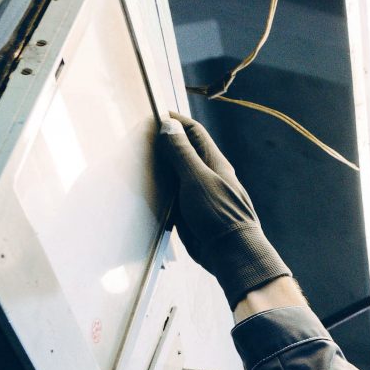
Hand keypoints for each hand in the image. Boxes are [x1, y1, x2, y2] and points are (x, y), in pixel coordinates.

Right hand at [158, 113, 293, 303]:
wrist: (231, 254)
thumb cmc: (220, 216)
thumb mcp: (197, 180)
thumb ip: (181, 154)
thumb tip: (169, 126)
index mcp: (214, 162)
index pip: (193, 132)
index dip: (175, 121)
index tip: (154, 114)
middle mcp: (207, 175)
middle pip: (182, 152)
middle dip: (163, 143)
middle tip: (140, 137)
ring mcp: (199, 194)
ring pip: (175, 175)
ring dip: (159, 168)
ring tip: (138, 160)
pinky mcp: (191, 213)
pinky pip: (172, 196)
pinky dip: (160, 191)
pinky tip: (146, 189)